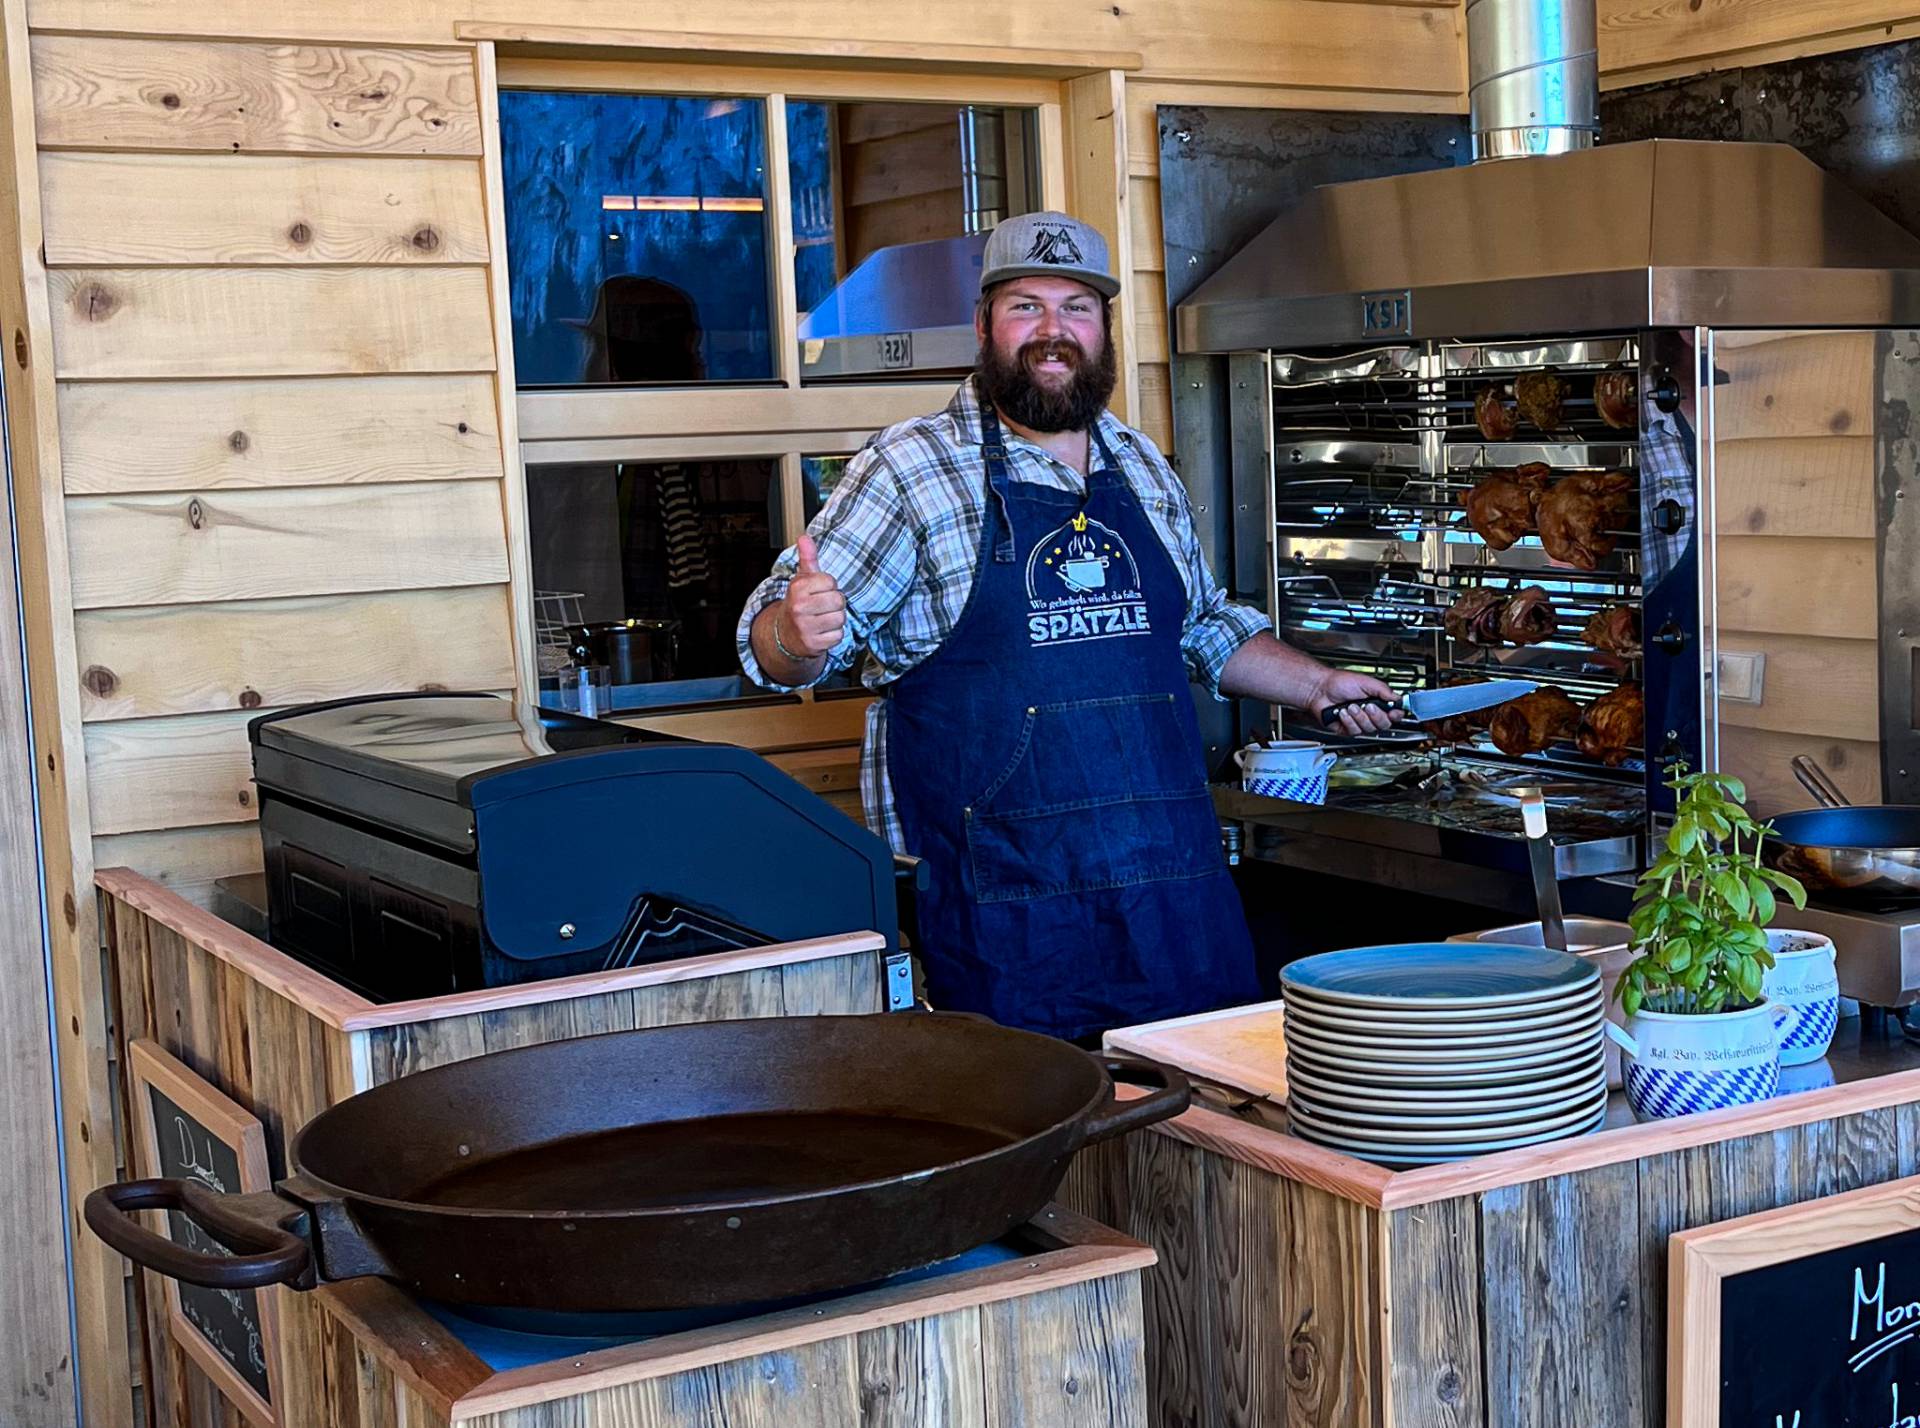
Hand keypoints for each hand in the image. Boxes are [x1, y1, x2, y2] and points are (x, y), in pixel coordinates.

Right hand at [778, 534, 845, 659]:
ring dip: (835, 620)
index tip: (818, 592)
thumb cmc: (799, 603)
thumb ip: (807, 558)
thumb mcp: (801, 580)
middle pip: (838, 600)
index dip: (829, 586)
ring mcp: (805, 627)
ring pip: (840, 618)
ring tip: (822, 619)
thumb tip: (804, 538)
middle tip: (822, 607)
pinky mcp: (813, 644)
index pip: (831, 581)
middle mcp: (799, 608)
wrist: (786, 635)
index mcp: (797, 588)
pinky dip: (834, 635)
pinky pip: (838, 636)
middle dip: (834, 604)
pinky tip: (822, 632)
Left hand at [1307, 669, 1402, 737]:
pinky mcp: (1348, 729)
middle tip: (1367, 705)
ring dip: (1359, 716)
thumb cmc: (1339, 683)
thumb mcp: (1366, 682)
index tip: (1393, 712)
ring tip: (1350, 706)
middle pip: (1384, 724)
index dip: (1395, 715)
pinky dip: (1348, 721)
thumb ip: (1384, 690)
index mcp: (1377, 701)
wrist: (1320, 690)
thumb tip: (1398, 698)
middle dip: (1375, 715)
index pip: (1394, 714)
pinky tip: (1343, 712)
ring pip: (1369, 729)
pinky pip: (1355, 731)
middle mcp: (1369, 714)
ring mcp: (1359, 722)